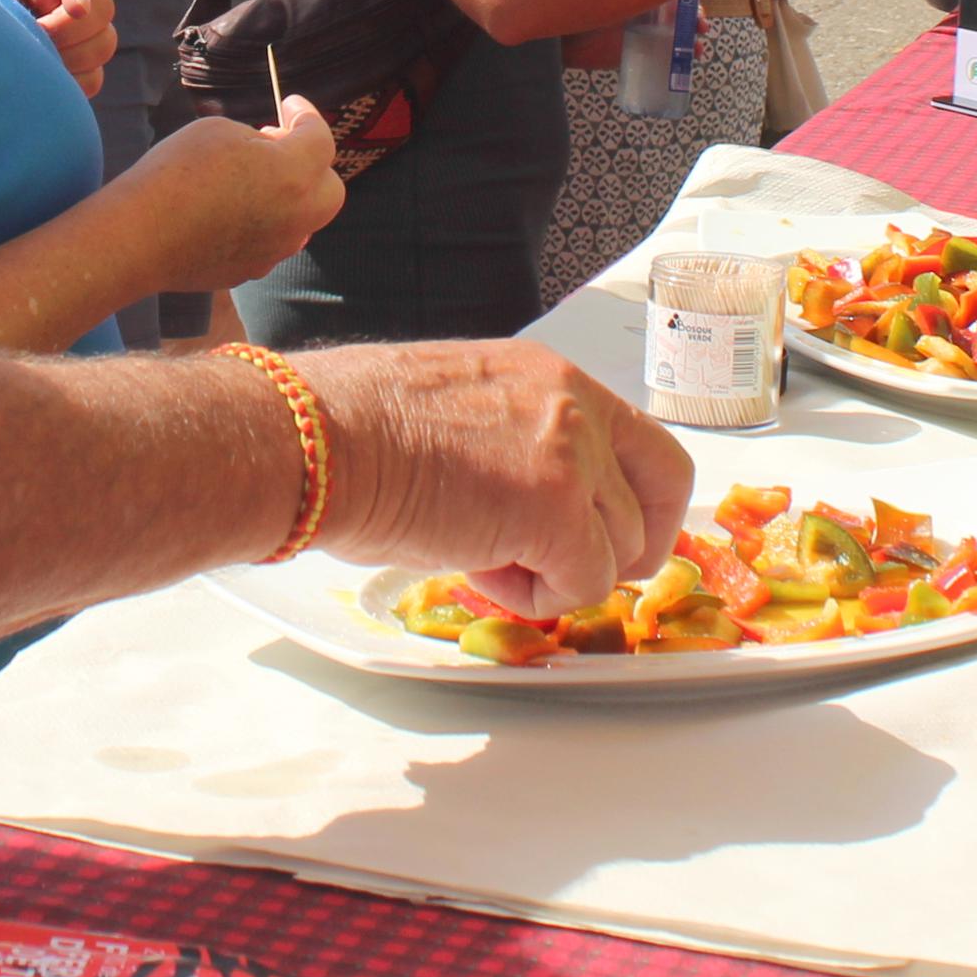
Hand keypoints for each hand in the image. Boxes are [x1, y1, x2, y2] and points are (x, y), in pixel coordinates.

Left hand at [0, 0, 114, 95]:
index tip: (76, 9)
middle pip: (101, 10)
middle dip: (71, 30)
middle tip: (37, 38)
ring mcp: (84, 31)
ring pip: (103, 45)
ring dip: (73, 58)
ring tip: (37, 59)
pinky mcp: (82, 63)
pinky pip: (93, 77)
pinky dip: (73, 83)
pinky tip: (45, 79)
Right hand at [130, 96, 343, 290]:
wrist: (141, 236)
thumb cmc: (176, 173)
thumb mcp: (219, 130)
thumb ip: (257, 139)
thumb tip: (271, 152)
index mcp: (294, 173)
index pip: (320, 137)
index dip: (306, 115)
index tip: (292, 105)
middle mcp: (297, 216)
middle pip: (329, 189)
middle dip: (312, 164)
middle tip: (277, 146)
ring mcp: (276, 249)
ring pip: (303, 219)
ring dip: (290, 197)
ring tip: (252, 180)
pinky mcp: (252, 270)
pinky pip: (273, 241)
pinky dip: (265, 223)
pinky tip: (231, 212)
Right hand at [298, 339, 693, 618]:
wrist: (318, 442)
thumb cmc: (356, 433)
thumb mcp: (466, 418)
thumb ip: (524, 450)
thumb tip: (541, 511)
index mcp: (551, 378)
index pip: (647, 445)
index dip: (642, 505)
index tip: (615, 539)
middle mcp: (575, 405)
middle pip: (658, 497)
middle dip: (623, 549)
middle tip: (567, 570)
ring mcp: (572, 455)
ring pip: (621, 549)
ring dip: (560, 574)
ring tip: (486, 556)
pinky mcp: (555, 509)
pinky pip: (583, 583)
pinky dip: (539, 598)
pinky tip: (482, 570)